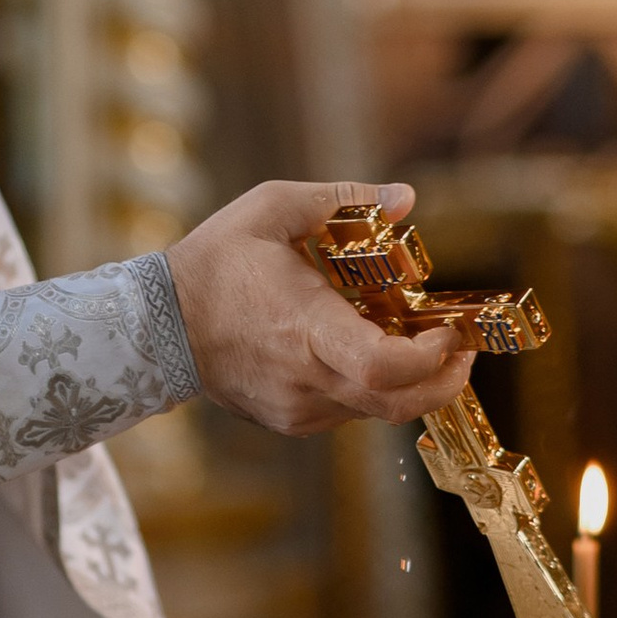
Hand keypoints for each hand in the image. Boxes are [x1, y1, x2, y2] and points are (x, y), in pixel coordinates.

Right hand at [167, 179, 475, 438]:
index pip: (384, 368)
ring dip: (407, 382)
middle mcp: (306, 378)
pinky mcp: (290, 420)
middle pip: (397, 404)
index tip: (447, 332)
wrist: (157, 325)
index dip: (431, 358)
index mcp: (305, 328)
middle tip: (458, 351)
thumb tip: (405, 197)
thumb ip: (343, 198)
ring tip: (414, 342)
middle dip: (443, 381)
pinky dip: (369, 387)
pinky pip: (348, 411)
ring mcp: (298, 408)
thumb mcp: (273, 207)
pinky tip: (364, 352)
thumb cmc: (216, 261)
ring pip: (376, 411)